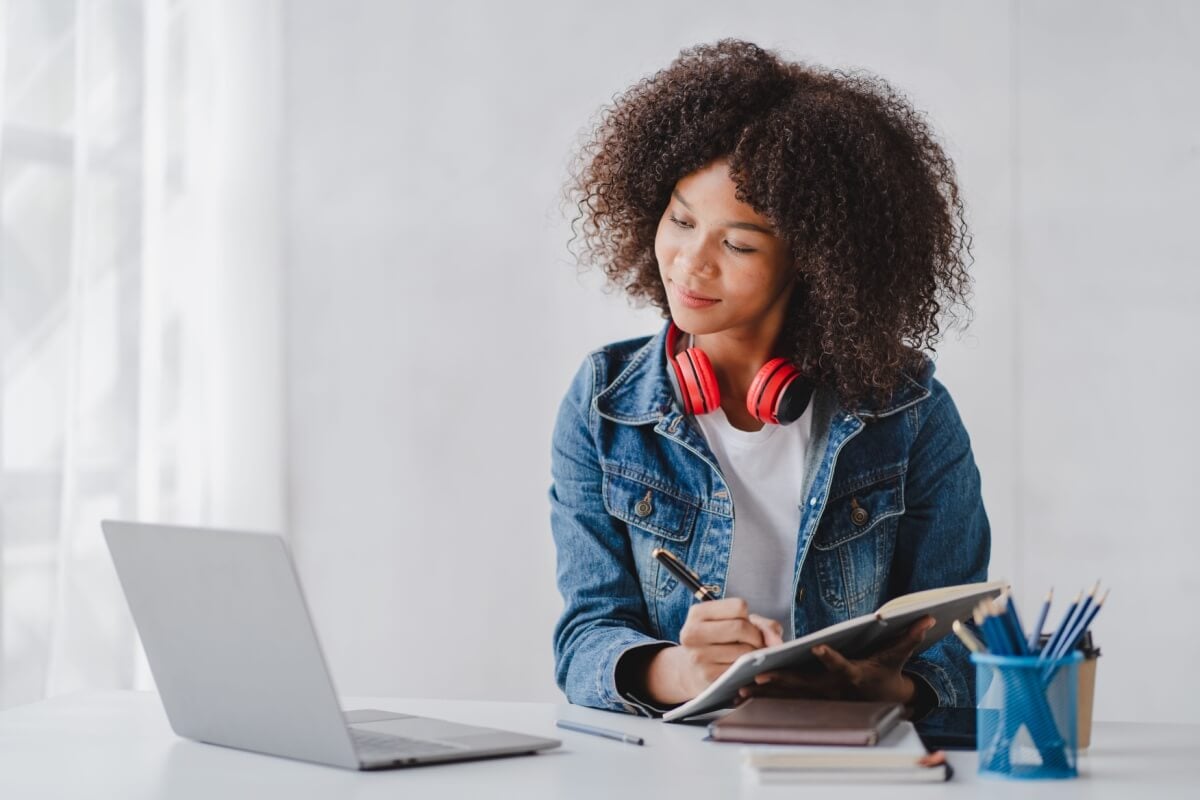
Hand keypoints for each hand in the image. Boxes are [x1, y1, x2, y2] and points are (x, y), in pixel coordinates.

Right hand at [643, 599, 783, 705]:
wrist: (692, 671)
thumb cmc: (720, 642)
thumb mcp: (733, 624)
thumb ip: (762, 625)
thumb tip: (777, 642)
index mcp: (697, 613)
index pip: (738, 606)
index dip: (749, 617)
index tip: (746, 626)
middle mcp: (692, 632)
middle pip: (741, 628)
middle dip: (756, 637)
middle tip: (755, 645)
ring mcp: (698, 656)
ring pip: (743, 651)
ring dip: (754, 655)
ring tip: (749, 657)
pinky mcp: (707, 676)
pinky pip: (740, 670)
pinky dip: (749, 669)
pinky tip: (743, 669)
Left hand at [738, 615, 935, 708]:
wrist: (886, 704)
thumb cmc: (887, 675)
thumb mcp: (897, 656)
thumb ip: (908, 637)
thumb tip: (927, 617)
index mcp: (852, 674)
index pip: (839, 665)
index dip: (829, 658)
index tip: (816, 648)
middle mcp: (833, 689)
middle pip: (805, 685)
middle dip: (781, 682)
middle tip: (758, 676)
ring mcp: (820, 699)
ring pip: (790, 697)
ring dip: (766, 695)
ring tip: (741, 690)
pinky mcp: (811, 703)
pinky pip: (785, 703)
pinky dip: (765, 700)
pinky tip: (743, 697)